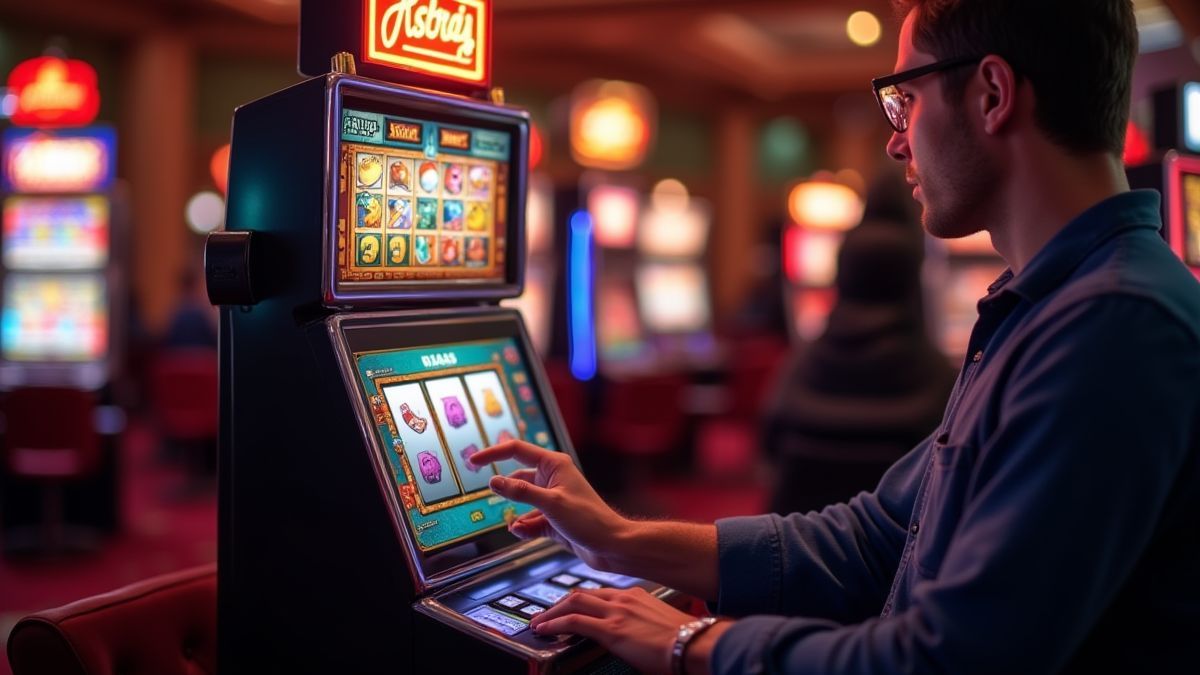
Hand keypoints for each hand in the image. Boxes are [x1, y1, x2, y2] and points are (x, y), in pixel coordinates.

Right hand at [468, 440, 630, 570]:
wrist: (610, 546)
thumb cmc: (589, 519)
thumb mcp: (551, 504)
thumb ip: (520, 492)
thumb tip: (493, 482)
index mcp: (554, 465)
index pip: (516, 451)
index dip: (492, 453)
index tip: (472, 461)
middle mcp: (552, 478)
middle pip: (517, 478)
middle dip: (505, 490)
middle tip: (491, 498)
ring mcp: (552, 499)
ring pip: (522, 502)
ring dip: (516, 515)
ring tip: (516, 526)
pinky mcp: (553, 518)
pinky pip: (529, 520)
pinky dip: (524, 527)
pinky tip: (523, 534)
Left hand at [529, 587, 697, 674]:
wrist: (696, 644)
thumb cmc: (685, 640)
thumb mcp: (660, 625)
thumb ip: (643, 625)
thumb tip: (637, 639)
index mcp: (636, 596)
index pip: (599, 594)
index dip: (580, 601)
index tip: (570, 608)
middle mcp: (624, 598)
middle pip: (582, 594)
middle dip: (560, 604)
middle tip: (547, 613)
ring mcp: (616, 612)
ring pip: (573, 603)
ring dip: (553, 612)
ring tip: (540, 622)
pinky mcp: (611, 630)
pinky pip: (573, 622)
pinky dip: (555, 624)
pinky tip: (544, 629)